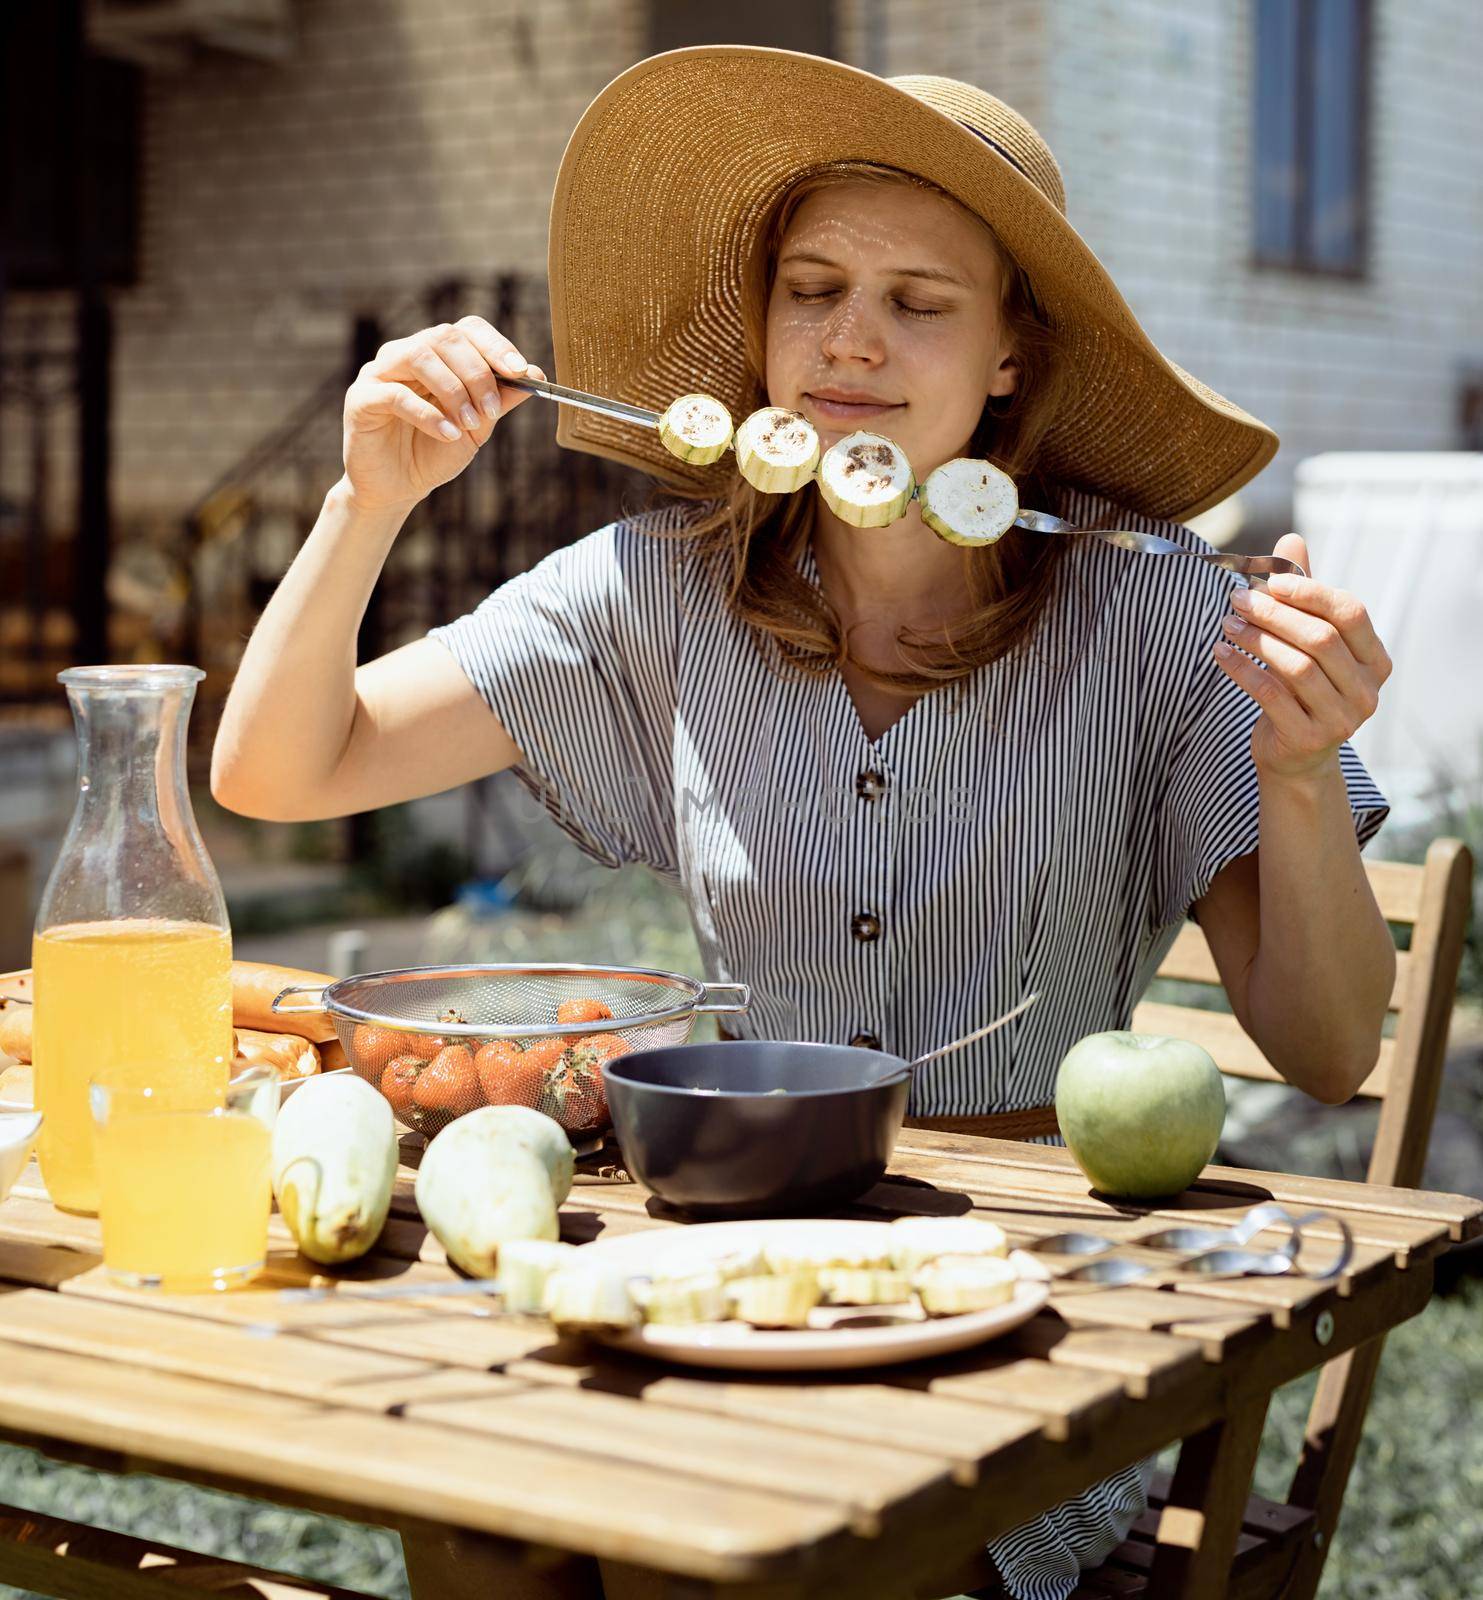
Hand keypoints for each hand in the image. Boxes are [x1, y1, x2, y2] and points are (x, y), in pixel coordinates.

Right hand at [340, 316, 545, 510]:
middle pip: (445, 338)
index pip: (467, 329)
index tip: (520, 372)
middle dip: (476, 373)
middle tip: (491, 410)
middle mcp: (407, 353)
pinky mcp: (362, 398)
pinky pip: (395, 394)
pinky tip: (447, 434)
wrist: (399, 487)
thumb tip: (535, 374)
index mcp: (438, 355)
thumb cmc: (436, 451)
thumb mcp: (477, 426)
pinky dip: (427, 414)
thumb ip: (500, 399)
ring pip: (419, 356)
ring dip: (453, 390)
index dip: (495, 345)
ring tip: (469, 424)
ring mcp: (380, 371)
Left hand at [1213, 533, 1391, 782]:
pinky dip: (1242, 669)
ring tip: (1227, 624)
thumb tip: (1291, 539)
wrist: (1296, 756)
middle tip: (1237, 599)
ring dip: (1256, 639)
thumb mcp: (1307, 642)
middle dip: (1275, 614)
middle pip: (1320, 638)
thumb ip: (1303, 595)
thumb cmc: (1302, 690)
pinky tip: (1220, 653)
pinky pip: (1270, 695)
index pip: (1350, 613)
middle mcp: (1367, 689)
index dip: (1311, 593)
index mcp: (1375, 660)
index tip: (1271, 582)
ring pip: (1296, 666)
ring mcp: (1342, 718)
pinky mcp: (1308, 738)